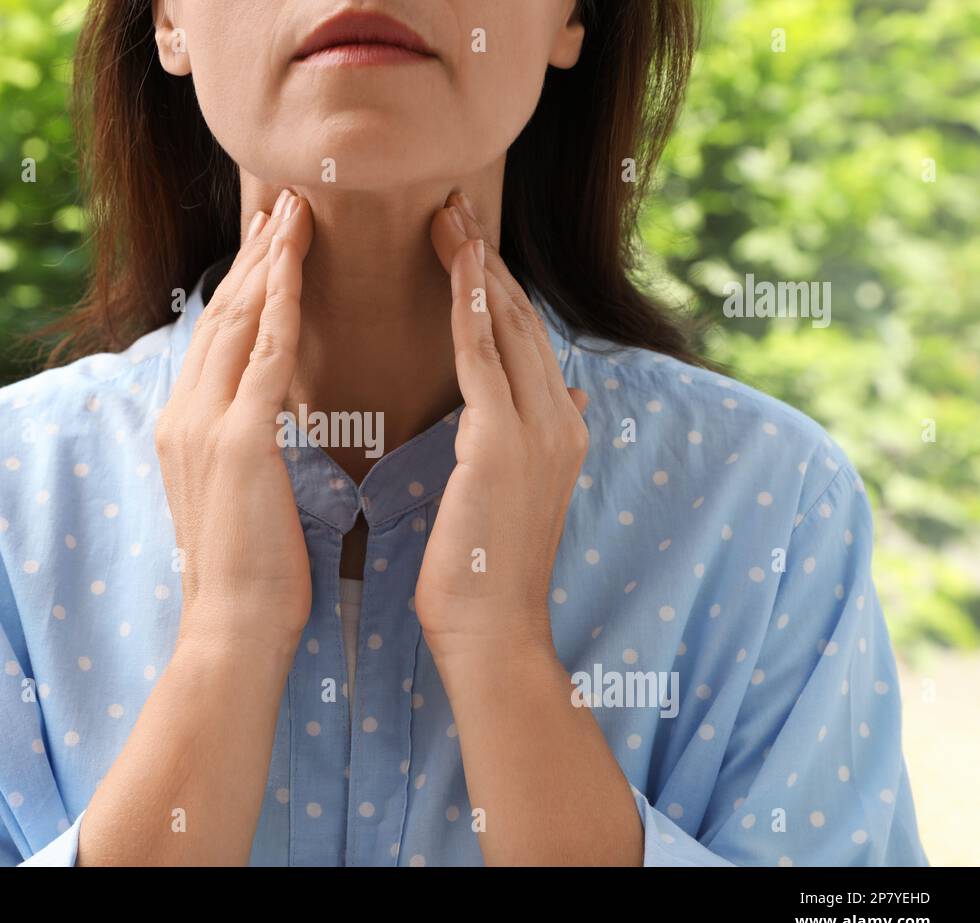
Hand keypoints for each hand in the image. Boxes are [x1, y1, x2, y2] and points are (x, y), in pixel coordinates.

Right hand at [155, 189, 314, 656]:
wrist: (233, 631)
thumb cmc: (252, 575)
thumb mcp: (241, 498)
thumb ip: (245, 447)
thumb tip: (265, 421)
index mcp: (185, 427)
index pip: (216, 339)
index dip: (243, 285)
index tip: (269, 242)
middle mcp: (183, 414)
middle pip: (221, 314)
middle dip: (254, 254)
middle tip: (282, 199)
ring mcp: (204, 424)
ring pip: (237, 319)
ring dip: (267, 258)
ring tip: (293, 207)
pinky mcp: (236, 440)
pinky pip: (262, 353)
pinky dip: (279, 301)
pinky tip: (296, 260)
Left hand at [415, 193, 589, 663]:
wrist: (491, 633)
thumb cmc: (483, 571)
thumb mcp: (515, 493)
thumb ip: (537, 437)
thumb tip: (563, 396)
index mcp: (559, 430)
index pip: (525, 340)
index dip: (497, 287)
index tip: (464, 242)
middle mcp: (559, 420)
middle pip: (520, 319)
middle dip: (485, 259)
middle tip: (452, 202)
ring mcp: (539, 429)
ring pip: (506, 326)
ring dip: (476, 266)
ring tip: (447, 214)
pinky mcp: (503, 443)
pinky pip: (483, 358)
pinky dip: (470, 307)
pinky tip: (457, 266)